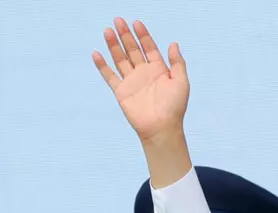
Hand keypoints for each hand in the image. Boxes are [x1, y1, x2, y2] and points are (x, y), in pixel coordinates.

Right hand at [92, 19, 188, 143]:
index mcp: (158, 68)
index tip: (136, 23)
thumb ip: (177, 62)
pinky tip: (97, 54)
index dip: (142, 34)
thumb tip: (173, 43)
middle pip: (132, 49)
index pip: (148, 47)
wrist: (161, 128)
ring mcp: (131, 81)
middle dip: (125, 35)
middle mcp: (143, 72)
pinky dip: (102, 66)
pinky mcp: (121, 92)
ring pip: (120, 59)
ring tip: (107, 30)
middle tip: (118, 20)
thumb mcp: (181, 81)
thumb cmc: (174, 107)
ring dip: (113, 45)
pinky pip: (109, 76)